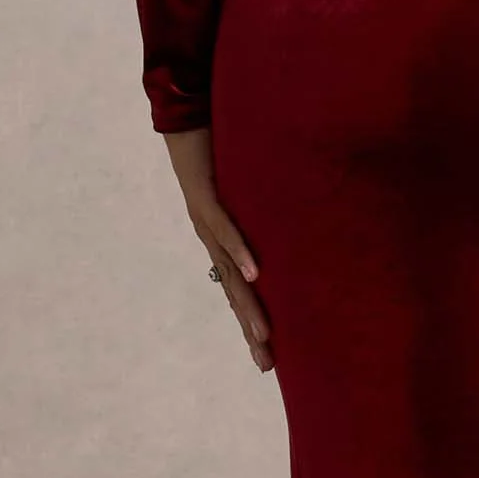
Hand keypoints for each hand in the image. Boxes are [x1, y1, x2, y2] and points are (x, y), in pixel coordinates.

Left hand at [159, 125, 273, 373]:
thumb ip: (265, 206)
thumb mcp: (247, 187)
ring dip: (247, 302)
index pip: (238, 289)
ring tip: (264, 333)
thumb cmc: (218, 149)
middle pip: (233, 292)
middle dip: (250, 328)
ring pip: (229, 270)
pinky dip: (240, 251)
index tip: (266, 355)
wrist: (183, 116)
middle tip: (266, 361)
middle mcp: (212, 238)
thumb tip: (295, 221)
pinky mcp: (205, 197)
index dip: (251, 322)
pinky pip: (225, 229)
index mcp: (221, 239)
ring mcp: (206, 221)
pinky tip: (255, 274)